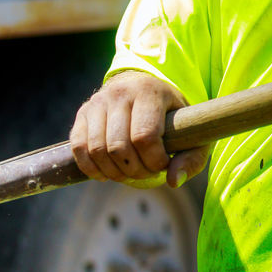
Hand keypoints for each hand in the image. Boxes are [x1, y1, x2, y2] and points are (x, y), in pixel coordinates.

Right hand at [70, 70, 208, 187]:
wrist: (143, 89)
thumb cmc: (171, 116)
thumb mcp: (192, 133)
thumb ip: (191, 159)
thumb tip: (173, 182)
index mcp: (149, 92)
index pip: (144, 136)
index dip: (152, 160)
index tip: (161, 165)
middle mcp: (120, 93)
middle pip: (119, 147)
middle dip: (133, 170)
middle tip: (145, 172)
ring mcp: (98, 102)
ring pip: (98, 150)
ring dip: (113, 172)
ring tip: (127, 173)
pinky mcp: (82, 113)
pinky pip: (79, 148)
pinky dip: (91, 168)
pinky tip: (106, 173)